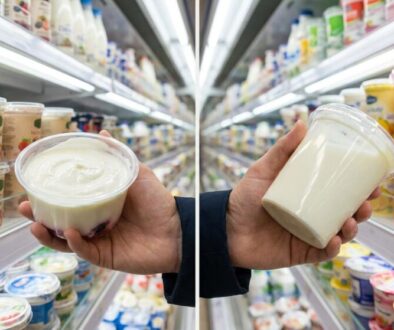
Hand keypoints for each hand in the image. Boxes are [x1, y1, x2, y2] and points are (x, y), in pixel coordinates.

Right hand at [19, 131, 180, 274]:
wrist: (178, 228)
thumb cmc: (158, 201)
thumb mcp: (137, 174)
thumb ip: (118, 156)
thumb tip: (101, 133)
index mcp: (99, 205)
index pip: (69, 201)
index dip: (51, 195)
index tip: (34, 185)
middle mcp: (95, 223)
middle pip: (61, 221)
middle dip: (40, 215)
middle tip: (24, 205)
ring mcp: (99, 241)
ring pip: (66, 240)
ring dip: (47, 233)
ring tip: (34, 222)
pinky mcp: (105, 256)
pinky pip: (85, 251)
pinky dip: (75, 242)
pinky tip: (69, 232)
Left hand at [227, 121, 378, 269]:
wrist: (224, 228)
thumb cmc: (243, 198)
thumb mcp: (263, 169)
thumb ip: (281, 149)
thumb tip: (302, 123)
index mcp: (306, 198)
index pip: (338, 193)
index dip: (359, 190)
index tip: (373, 182)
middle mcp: (310, 216)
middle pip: (344, 214)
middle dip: (361, 209)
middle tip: (366, 201)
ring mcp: (306, 235)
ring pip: (338, 234)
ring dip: (351, 229)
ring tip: (351, 220)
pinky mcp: (299, 252)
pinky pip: (321, 253)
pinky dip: (332, 248)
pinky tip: (335, 240)